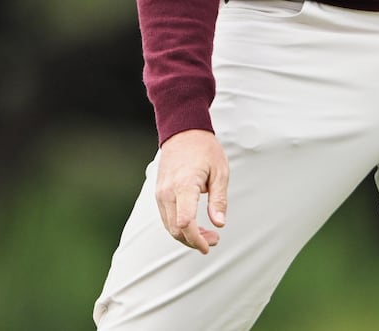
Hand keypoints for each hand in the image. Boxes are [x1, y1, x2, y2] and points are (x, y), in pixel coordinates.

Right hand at [153, 129, 228, 253]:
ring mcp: (160, 193)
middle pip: (176, 229)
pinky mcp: (159, 193)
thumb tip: (219, 223)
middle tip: (214, 240)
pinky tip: (194, 225)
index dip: (196, 239)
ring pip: (169, 226)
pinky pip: (167, 217)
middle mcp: (167, 192)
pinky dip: (179, 226)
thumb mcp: (220, 172)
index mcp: (184, 185)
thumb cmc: (205, 150)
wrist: (183, 132)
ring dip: (187, 236)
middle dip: (194, 241)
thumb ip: (218, 199)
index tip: (210, 245)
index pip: (185, 222)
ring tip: (208, 234)